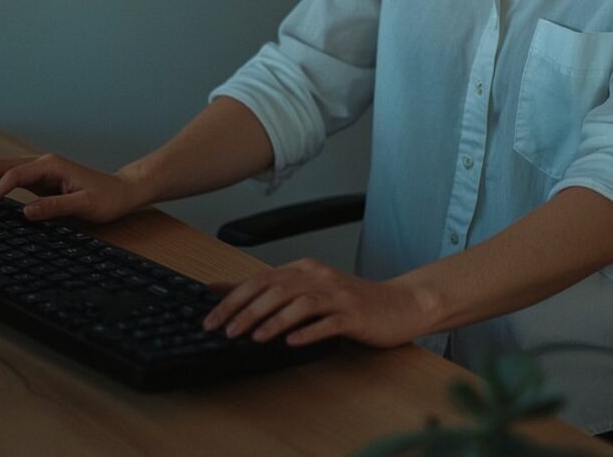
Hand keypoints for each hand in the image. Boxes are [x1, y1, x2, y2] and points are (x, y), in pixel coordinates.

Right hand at [0, 153, 147, 223]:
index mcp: (50, 166)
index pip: (12, 174)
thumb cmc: (106, 198)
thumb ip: (55, 208)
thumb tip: (25, 212)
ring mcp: (38, 170)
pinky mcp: (37, 180)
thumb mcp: (84, 205)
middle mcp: (41, 163)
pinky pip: (7, 178)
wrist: (121, 192)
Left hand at [201, 258, 434, 348]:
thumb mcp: (311, 292)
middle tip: (224, 330)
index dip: (233, 297)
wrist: (402, 305)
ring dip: (273, 321)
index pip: (261, 279)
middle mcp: (320, 278)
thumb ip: (272, 291)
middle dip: (245, 310)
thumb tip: (224, 291)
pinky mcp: (356, 315)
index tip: (210, 318)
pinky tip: (291, 343)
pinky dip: (308, 332)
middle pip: (276, 289)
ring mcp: (339, 296)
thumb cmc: (353, 302)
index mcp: (306, 270)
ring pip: (300, 303)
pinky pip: (328, 322)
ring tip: (253, 338)